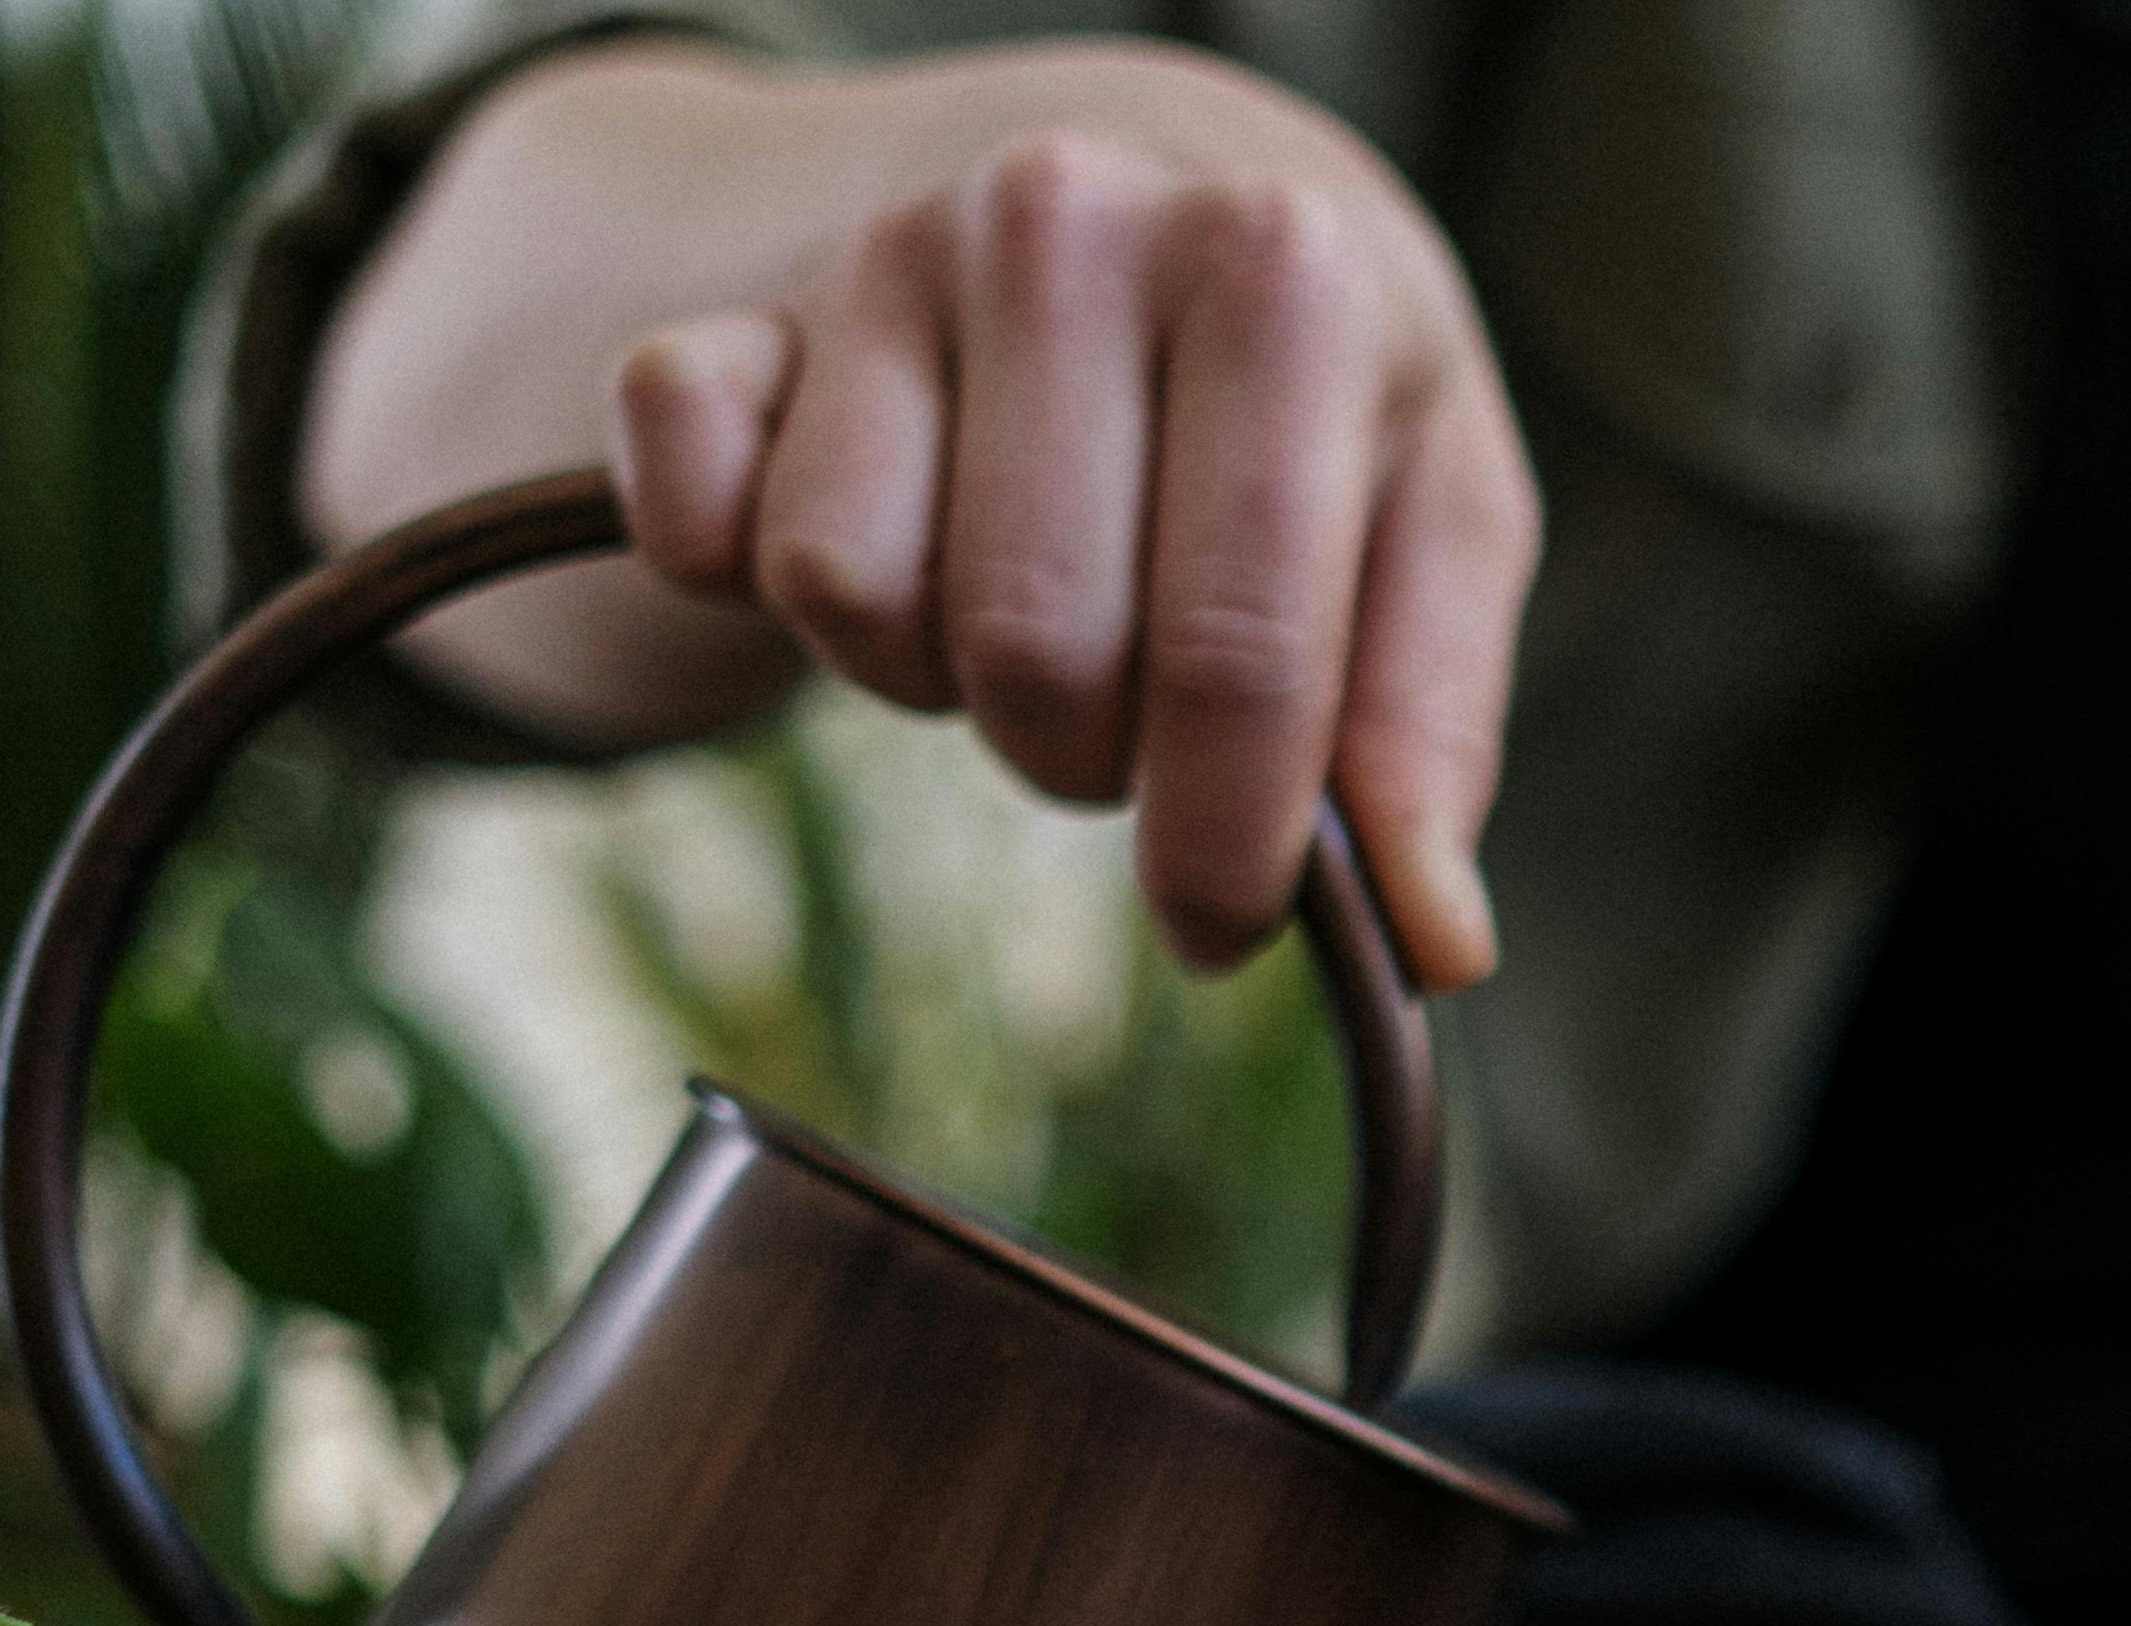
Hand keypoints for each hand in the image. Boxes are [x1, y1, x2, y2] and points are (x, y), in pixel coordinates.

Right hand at [308, 42, 1537, 986]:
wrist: (1142, 178)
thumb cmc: (1318, 392)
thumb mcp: (1438, 513)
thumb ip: (1433, 725)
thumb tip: (1432, 942)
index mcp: (1277, 275)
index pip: (1234, 648)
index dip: (1223, 841)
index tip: (1221, 924)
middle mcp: (1068, 226)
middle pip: (1036, 653)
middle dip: (1090, 751)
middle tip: (1138, 698)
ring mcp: (881, 254)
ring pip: (857, 608)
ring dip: (938, 676)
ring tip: (1028, 592)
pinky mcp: (726, 313)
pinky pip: (692, 530)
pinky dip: (749, 587)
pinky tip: (878, 534)